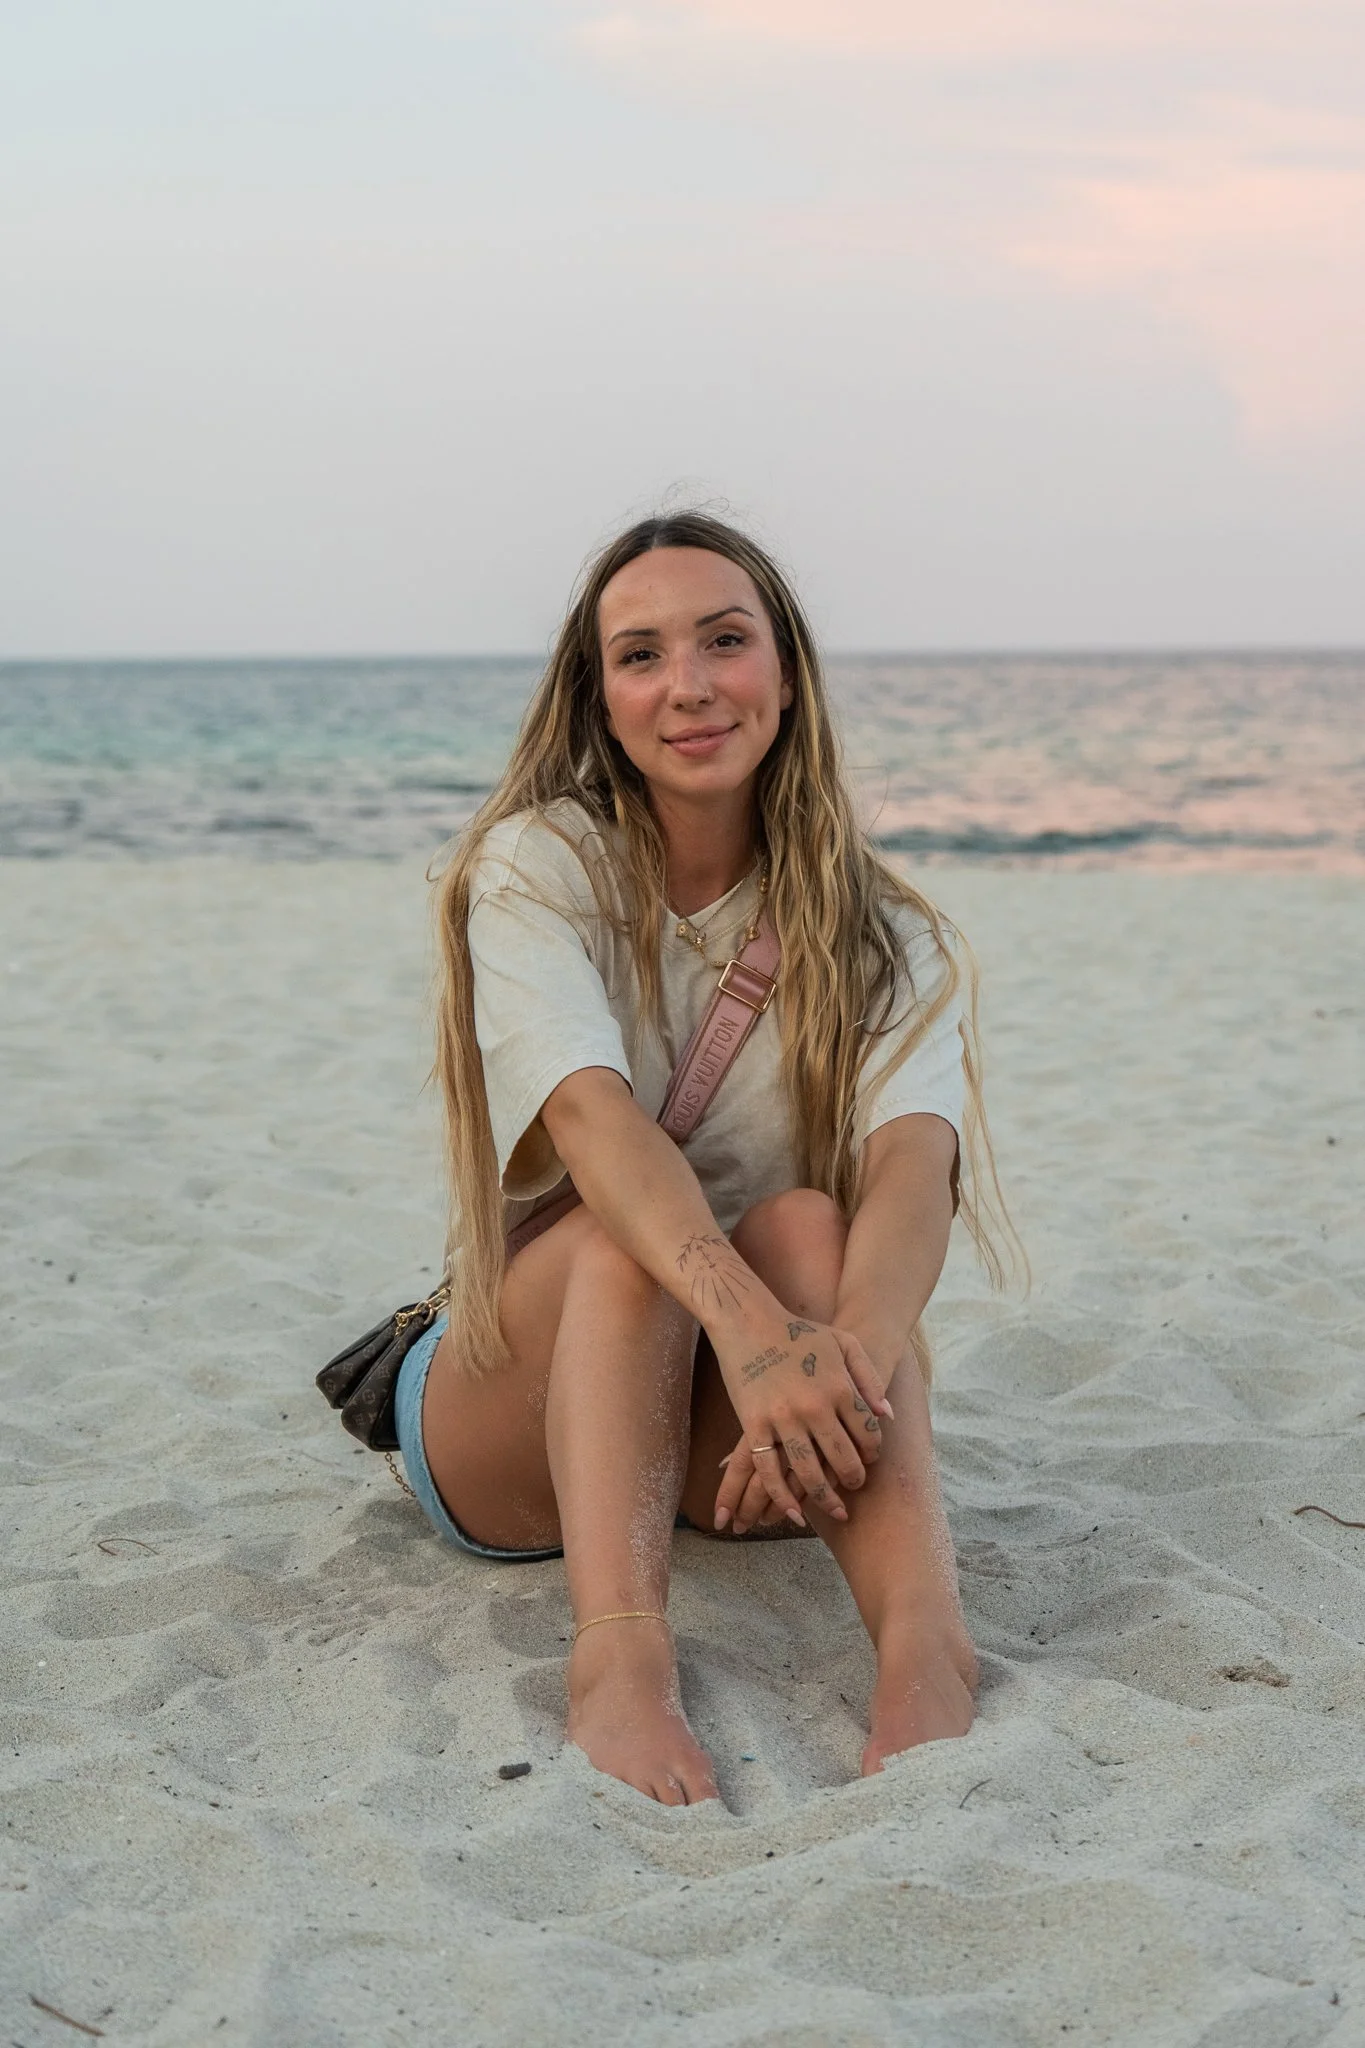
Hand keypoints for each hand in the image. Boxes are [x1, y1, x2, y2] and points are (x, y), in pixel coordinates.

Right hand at [712, 1318, 892, 1533]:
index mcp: (840, 1387)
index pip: (868, 1432)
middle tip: (855, 1485)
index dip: (873, 1451)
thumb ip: (869, 1378)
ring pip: (809, 1472)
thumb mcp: (844, 1343)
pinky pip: (769, 1470)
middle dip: (853, 1478)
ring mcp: (783, 1418)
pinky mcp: (754, 1425)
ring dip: (824, 1497)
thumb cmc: (799, 1332)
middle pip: (843, 1458)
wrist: (748, 1321)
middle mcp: (815, 1406)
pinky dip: (782, 1496)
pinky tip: (794, 1513)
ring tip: (836, 1508)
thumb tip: (888, 1416)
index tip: (870, 1458)